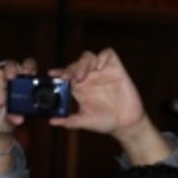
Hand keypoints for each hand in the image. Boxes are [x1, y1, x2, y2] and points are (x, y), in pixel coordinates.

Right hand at [0, 58, 37, 170]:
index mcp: (23, 83)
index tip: (28, 75)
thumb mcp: (16, 120)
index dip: (28, 68)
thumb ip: (19, 116)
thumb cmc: (8, 123)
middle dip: (12, 71)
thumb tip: (18, 118)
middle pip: (12, 66)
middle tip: (11, 81)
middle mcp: (10, 79)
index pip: (28, 68)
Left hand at [49, 49, 171, 163]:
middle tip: (69, 78)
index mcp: (79, 87)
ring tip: (83, 75)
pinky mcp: (116, 68)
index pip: (66, 74)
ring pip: (88, 56)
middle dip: (71, 68)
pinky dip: (102, 57)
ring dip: (83, 63)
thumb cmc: (105, 122)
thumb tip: (52, 121)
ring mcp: (102, 72)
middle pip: (76, 63)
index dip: (59, 72)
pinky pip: (108, 53)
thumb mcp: (85, 121)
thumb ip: (69, 121)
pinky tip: (100, 68)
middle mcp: (89, 77)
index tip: (52, 75)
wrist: (126, 124)